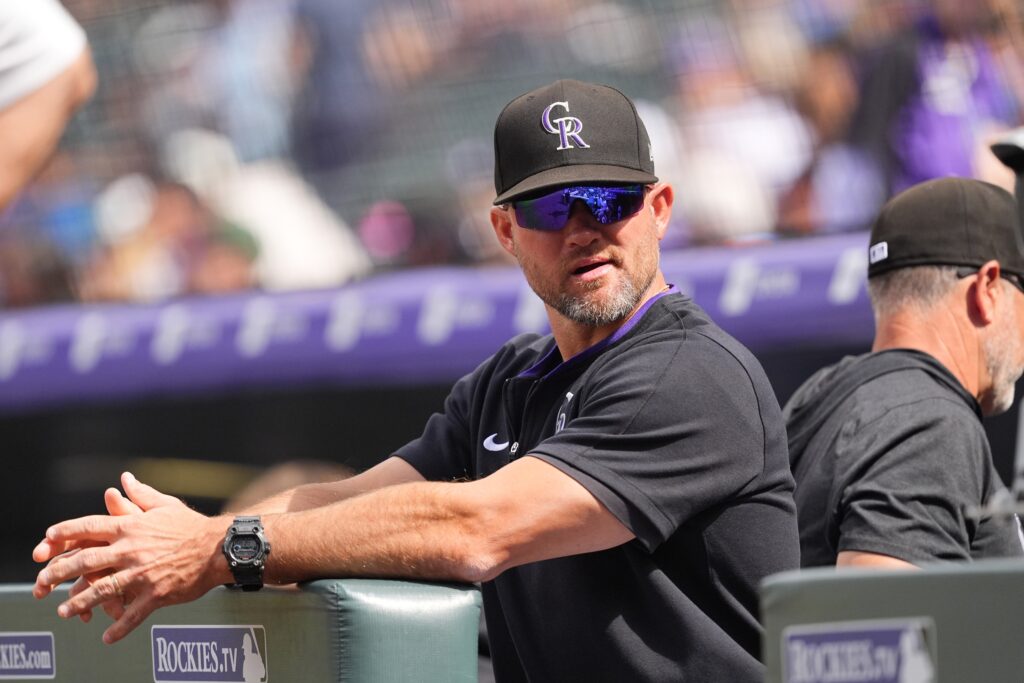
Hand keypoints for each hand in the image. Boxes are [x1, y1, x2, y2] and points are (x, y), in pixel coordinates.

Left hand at [33, 472, 226, 643]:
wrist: (218, 547)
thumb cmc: (191, 526)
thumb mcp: (165, 505)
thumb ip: (141, 494)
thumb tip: (125, 478)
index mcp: (131, 527)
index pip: (90, 526)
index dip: (66, 531)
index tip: (48, 537)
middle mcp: (131, 550)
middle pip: (86, 560)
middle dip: (60, 572)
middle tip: (43, 582)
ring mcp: (142, 574)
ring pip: (102, 590)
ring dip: (79, 602)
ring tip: (64, 611)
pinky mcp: (156, 594)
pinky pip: (132, 614)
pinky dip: (118, 627)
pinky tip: (107, 637)